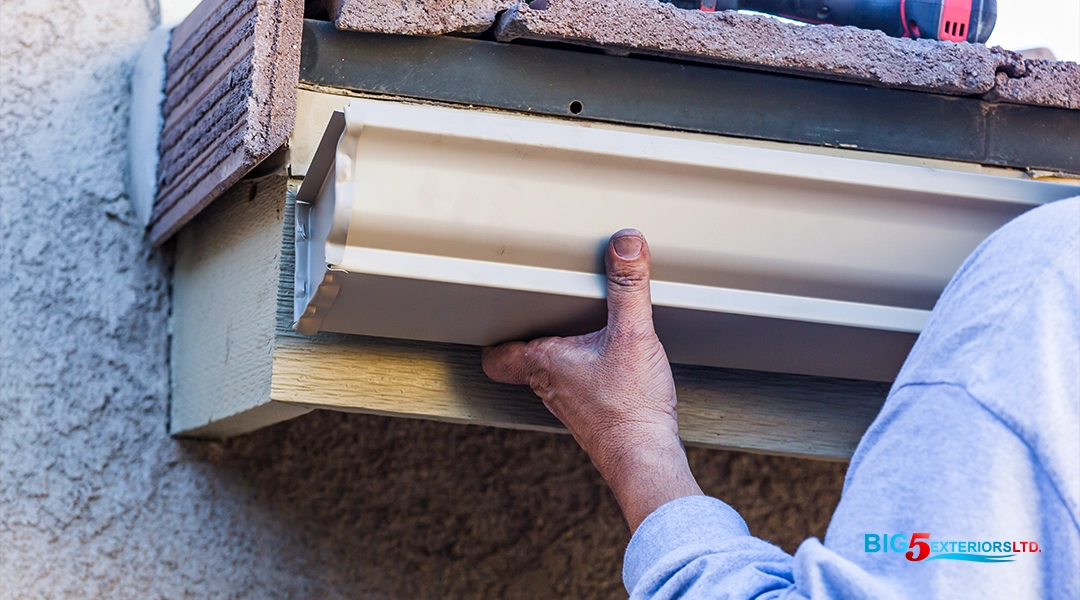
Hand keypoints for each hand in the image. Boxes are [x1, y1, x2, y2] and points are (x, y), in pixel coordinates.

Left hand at [482, 229, 702, 531]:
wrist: (646, 459)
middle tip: (538, 315)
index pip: (498, 354)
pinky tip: (611, 367)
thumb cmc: (629, 409)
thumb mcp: (633, 334)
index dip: (493, 337)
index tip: (493, 317)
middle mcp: (550, 387)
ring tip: (576, 333)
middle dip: (532, 337)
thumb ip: (628, 286)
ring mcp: (571, 405)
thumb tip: (625, 243)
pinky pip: (580, 389)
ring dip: (561, 356)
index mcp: (545, 363)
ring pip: (552, 376)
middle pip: (526, 360)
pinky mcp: (594, 418)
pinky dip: (587, 375)